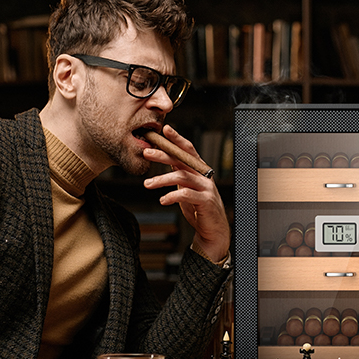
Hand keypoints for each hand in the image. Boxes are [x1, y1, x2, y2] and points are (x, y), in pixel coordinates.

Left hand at [141, 125, 229, 260]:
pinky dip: (172, 196)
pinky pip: (186, 195)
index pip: (188, 150)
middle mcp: (203, 176)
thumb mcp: (186, 187)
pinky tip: (162, 200)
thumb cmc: (198, 207)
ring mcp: (206, 188)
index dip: (177, 139)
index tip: (165, 129)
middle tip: (146, 153)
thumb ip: (178, 172)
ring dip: (162, 179)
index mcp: (198, 170)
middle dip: (163, 154)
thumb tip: (164, 157)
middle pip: (182, 160)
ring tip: (147, 184)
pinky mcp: (206, 201)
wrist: (212, 230)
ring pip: (181, 177)